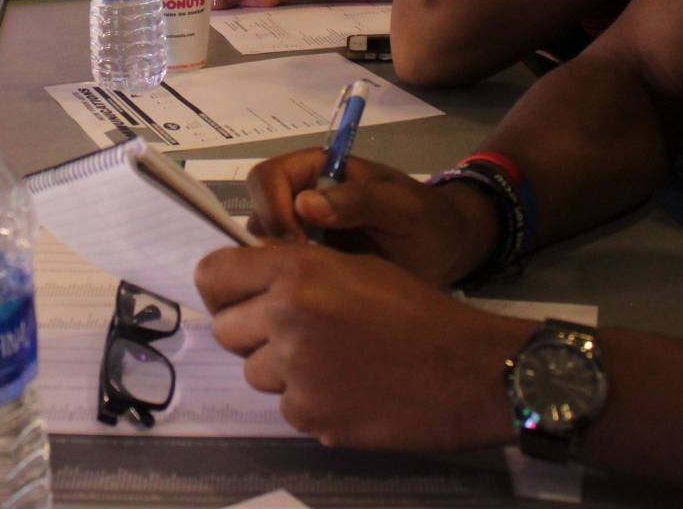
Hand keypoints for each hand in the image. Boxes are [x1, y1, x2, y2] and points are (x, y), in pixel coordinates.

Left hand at [195, 245, 522, 450]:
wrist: (469, 368)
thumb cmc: (418, 310)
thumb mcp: (355, 267)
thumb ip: (298, 270)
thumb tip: (251, 283)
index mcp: (296, 270)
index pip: (213, 274)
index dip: (223, 288)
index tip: (237, 299)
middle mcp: (285, 315)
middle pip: (227, 330)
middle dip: (254, 334)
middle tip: (297, 335)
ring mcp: (295, 370)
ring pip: (256, 372)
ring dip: (283, 370)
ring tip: (335, 362)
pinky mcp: (311, 415)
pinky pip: (287, 407)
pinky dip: (310, 402)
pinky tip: (350, 390)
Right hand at [243, 148, 496, 285]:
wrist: (448, 250)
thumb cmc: (428, 219)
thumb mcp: (401, 206)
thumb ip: (358, 200)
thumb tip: (304, 204)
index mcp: (317, 169)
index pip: (267, 176)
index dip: (272, 207)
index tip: (298, 243)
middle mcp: (301, 196)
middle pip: (256, 210)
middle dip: (271, 241)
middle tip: (303, 271)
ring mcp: (303, 231)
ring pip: (261, 243)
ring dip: (277, 264)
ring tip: (311, 287)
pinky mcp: (309, 263)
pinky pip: (280, 269)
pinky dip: (287, 282)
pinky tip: (314, 297)